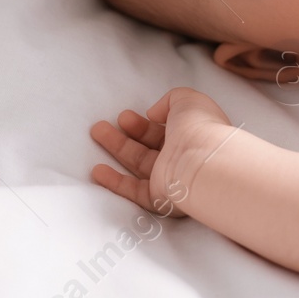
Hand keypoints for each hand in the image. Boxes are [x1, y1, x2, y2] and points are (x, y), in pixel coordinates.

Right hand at [90, 87, 235, 217]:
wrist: (202, 161)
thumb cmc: (198, 126)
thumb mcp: (187, 99)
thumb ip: (169, 100)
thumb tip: (153, 114)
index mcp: (190, 135)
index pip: (162, 131)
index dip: (142, 124)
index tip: (124, 116)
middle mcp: (181, 157)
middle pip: (147, 147)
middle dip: (124, 135)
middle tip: (102, 126)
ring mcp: (170, 178)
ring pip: (138, 164)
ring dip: (117, 150)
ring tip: (96, 134)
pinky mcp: (160, 197)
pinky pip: (134, 191)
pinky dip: (115, 182)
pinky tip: (97, 171)